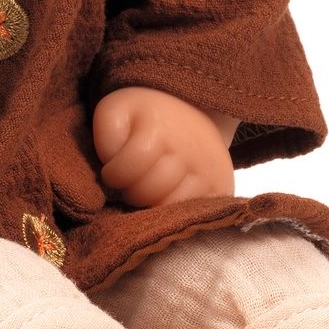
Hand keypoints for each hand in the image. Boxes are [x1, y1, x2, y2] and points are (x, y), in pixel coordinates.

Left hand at [91, 86, 237, 207]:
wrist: (193, 111)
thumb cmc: (146, 117)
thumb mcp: (117, 112)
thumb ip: (106, 138)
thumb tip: (114, 169)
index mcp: (159, 128)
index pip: (125, 170)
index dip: (112, 174)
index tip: (113, 169)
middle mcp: (190, 149)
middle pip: (147, 192)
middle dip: (131, 191)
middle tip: (133, 180)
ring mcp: (209, 170)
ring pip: (169, 209)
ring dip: (152, 204)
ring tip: (150, 187)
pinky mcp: (222, 188)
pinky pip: (192, 216)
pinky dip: (175, 212)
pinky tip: (169, 195)